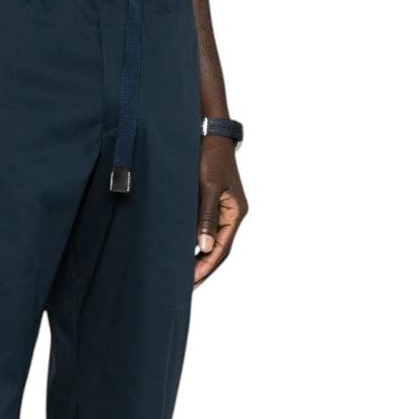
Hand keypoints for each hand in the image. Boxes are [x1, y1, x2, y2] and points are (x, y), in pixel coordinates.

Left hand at [193, 136, 247, 287]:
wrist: (207, 132)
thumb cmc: (210, 156)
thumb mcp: (208, 187)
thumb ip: (206, 217)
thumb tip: (203, 247)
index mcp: (235, 212)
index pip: (222, 248)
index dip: (207, 266)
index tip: (192, 281)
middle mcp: (230, 213)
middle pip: (218, 249)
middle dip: (203, 267)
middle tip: (187, 286)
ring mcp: (221, 209)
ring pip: (211, 241)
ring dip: (199, 258)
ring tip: (184, 275)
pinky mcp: (209, 203)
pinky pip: (203, 230)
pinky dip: (194, 243)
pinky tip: (183, 252)